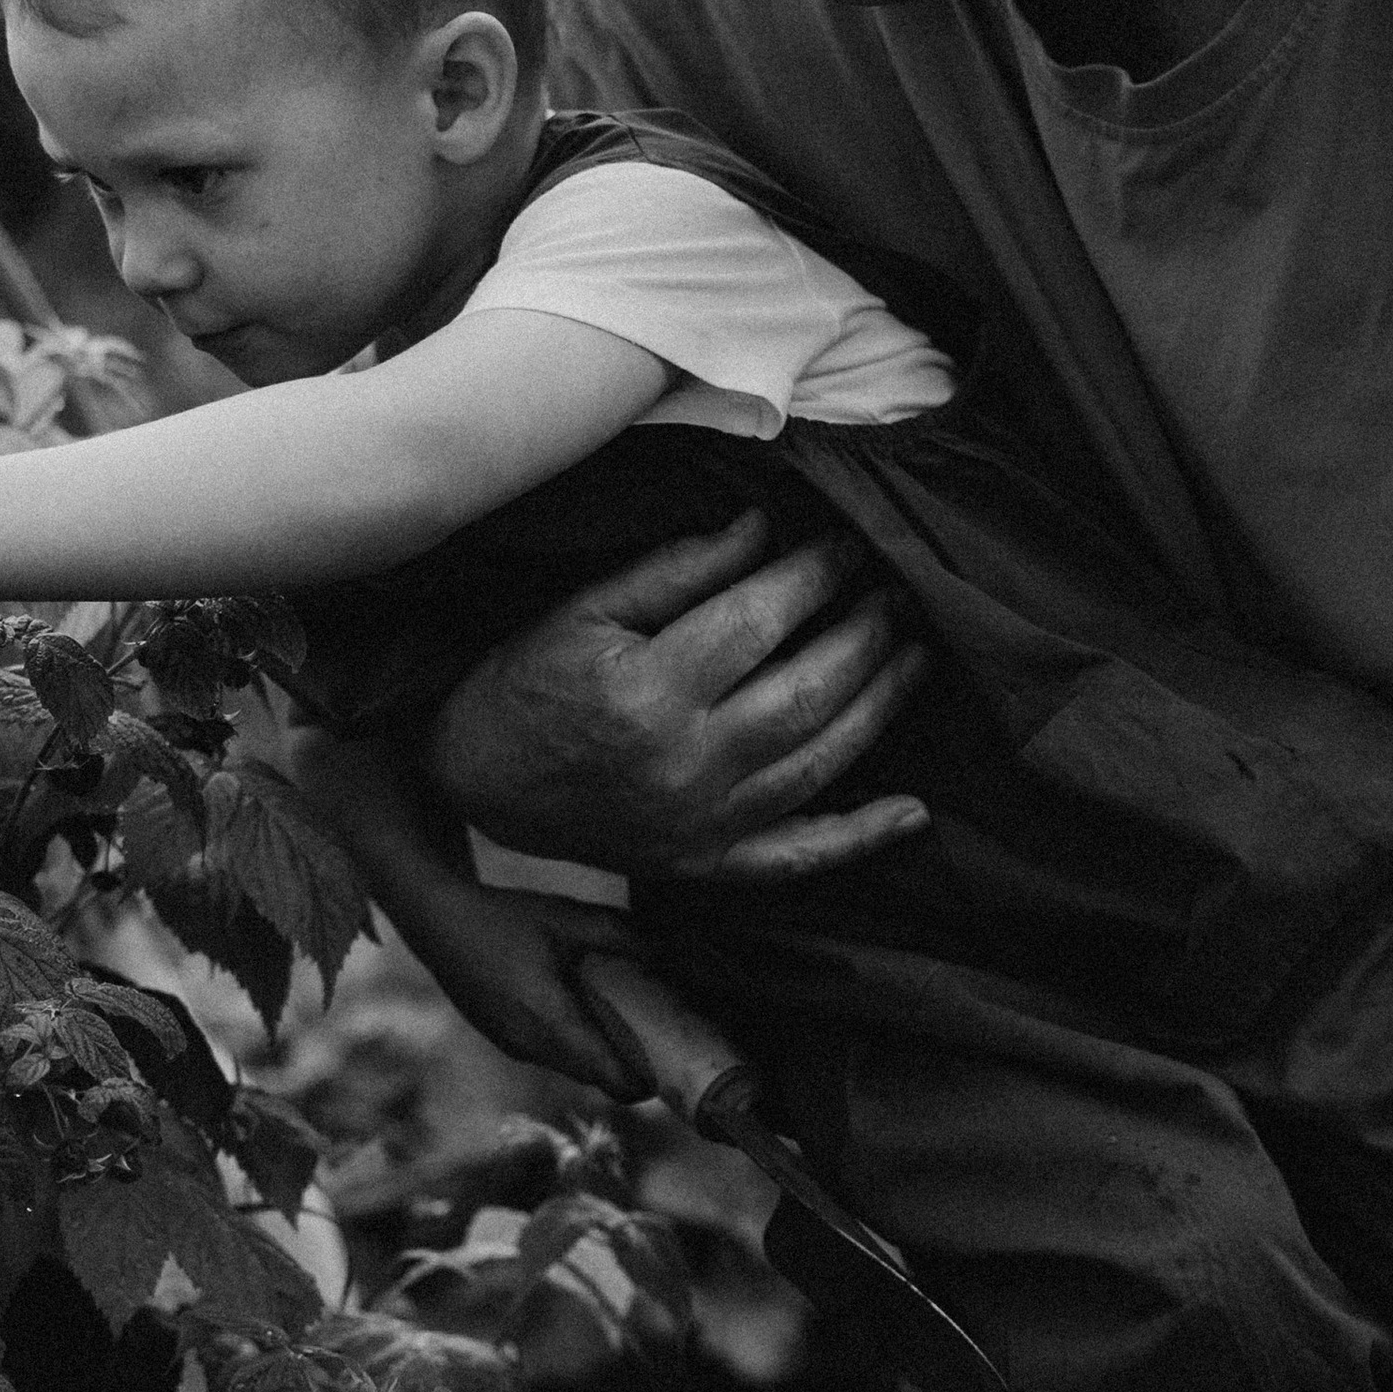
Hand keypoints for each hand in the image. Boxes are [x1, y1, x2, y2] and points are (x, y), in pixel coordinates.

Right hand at [382, 870, 653, 1093]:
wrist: (438, 923)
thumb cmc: (506, 918)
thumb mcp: (568, 918)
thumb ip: (621, 935)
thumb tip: (670, 949)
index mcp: (551, 1019)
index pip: (603, 1074)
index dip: (637, 1084)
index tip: (663, 1077)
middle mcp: (530, 1044)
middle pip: (590, 1076)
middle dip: (621, 1073)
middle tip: (653, 1052)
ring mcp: (512, 1046)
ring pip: (567, 1068)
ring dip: (594, 1061)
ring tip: (622, 1034)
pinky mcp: (500, 1040)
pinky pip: (546, 1056)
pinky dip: (569, 1049)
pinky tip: (579, 1019)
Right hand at [423, 511, 932, 882]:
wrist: (478, 782)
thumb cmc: (526, 681)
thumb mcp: (583, 609)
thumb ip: (676, 570)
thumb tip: (763, 527)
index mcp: (648, 694)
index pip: (757, 622)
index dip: (812, 576)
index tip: (845, 544)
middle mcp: (685, 767)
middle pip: (806, 693)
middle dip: (863, 635)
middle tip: (895, 593)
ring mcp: (702, 825)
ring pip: (819, 763)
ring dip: (880, 706)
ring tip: (915, 655)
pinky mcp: (708, 864)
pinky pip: (799, 858)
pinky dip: (860, 838)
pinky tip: (913, 812)